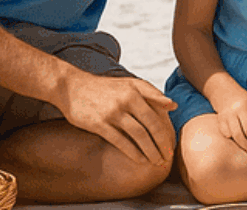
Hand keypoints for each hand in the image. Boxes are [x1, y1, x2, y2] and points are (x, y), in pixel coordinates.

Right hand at [57, 71, 176, 165]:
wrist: (72, 87)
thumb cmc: (104, 87)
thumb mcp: (129, 84)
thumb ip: (152, 93)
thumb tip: (174, 105)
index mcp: (136, 90)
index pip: (159, 113)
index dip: (167, 129)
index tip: (173, 143)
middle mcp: (127, 100)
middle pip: (151, 125)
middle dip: (162, 143)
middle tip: (168, 157)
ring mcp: (113, 112)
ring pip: (139, 135)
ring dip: (150, 151)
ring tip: (157, 161)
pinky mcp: (99, 124)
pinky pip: (120, 141)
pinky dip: (133, 152)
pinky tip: (141, 160)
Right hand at [211, 87, 246, 155]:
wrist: (225, 92)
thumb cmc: (245, 100)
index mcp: (243, 107)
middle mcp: (231, 112)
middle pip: (239, 135)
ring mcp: (223, 117)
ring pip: (231, 136)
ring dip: (241, 144)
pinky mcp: (218, 122)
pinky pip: (225, 135)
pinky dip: (232, 139)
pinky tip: (238, 140)